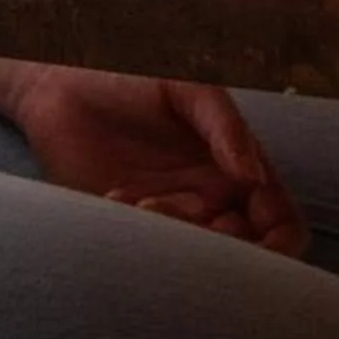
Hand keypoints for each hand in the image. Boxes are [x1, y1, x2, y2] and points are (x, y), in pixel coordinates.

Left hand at [11, 68, 307, 254]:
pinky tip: (114, 198)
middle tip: (180, 212)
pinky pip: (145, 258)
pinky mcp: (124, 234)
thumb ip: (225, 126)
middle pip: (239, 257)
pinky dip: (136, 241)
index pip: (280, 223)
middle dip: (219, 250)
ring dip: (173, 241)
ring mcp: (167, 221)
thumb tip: (254, 176)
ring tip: (139, 201)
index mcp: (237, 168)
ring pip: (192, 263)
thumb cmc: (130, 76)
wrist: (58, 84)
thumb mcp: (188, 86)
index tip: (245, 230)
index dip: (277, 243)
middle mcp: (209, 202)